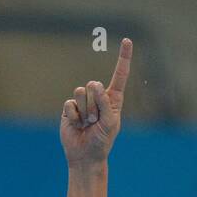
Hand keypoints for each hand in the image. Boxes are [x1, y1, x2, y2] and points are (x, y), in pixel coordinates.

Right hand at [60, 37, 131, 165]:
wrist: (85, 156)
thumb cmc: (102, 140)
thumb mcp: (110, 122)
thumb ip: (105, 103)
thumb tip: (94, 85)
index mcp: (113, 98)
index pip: (120, 75)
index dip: (123, 58)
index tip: (127, 40)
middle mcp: (98, 97)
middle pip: (94, 85)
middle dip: (95, 105)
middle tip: (95, 121)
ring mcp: (83, 102)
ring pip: (80, 92)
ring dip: (84, 111)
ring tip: (87, 124)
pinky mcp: (69, 109)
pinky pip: (69, 104)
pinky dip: (74, 117)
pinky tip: (77, 126)